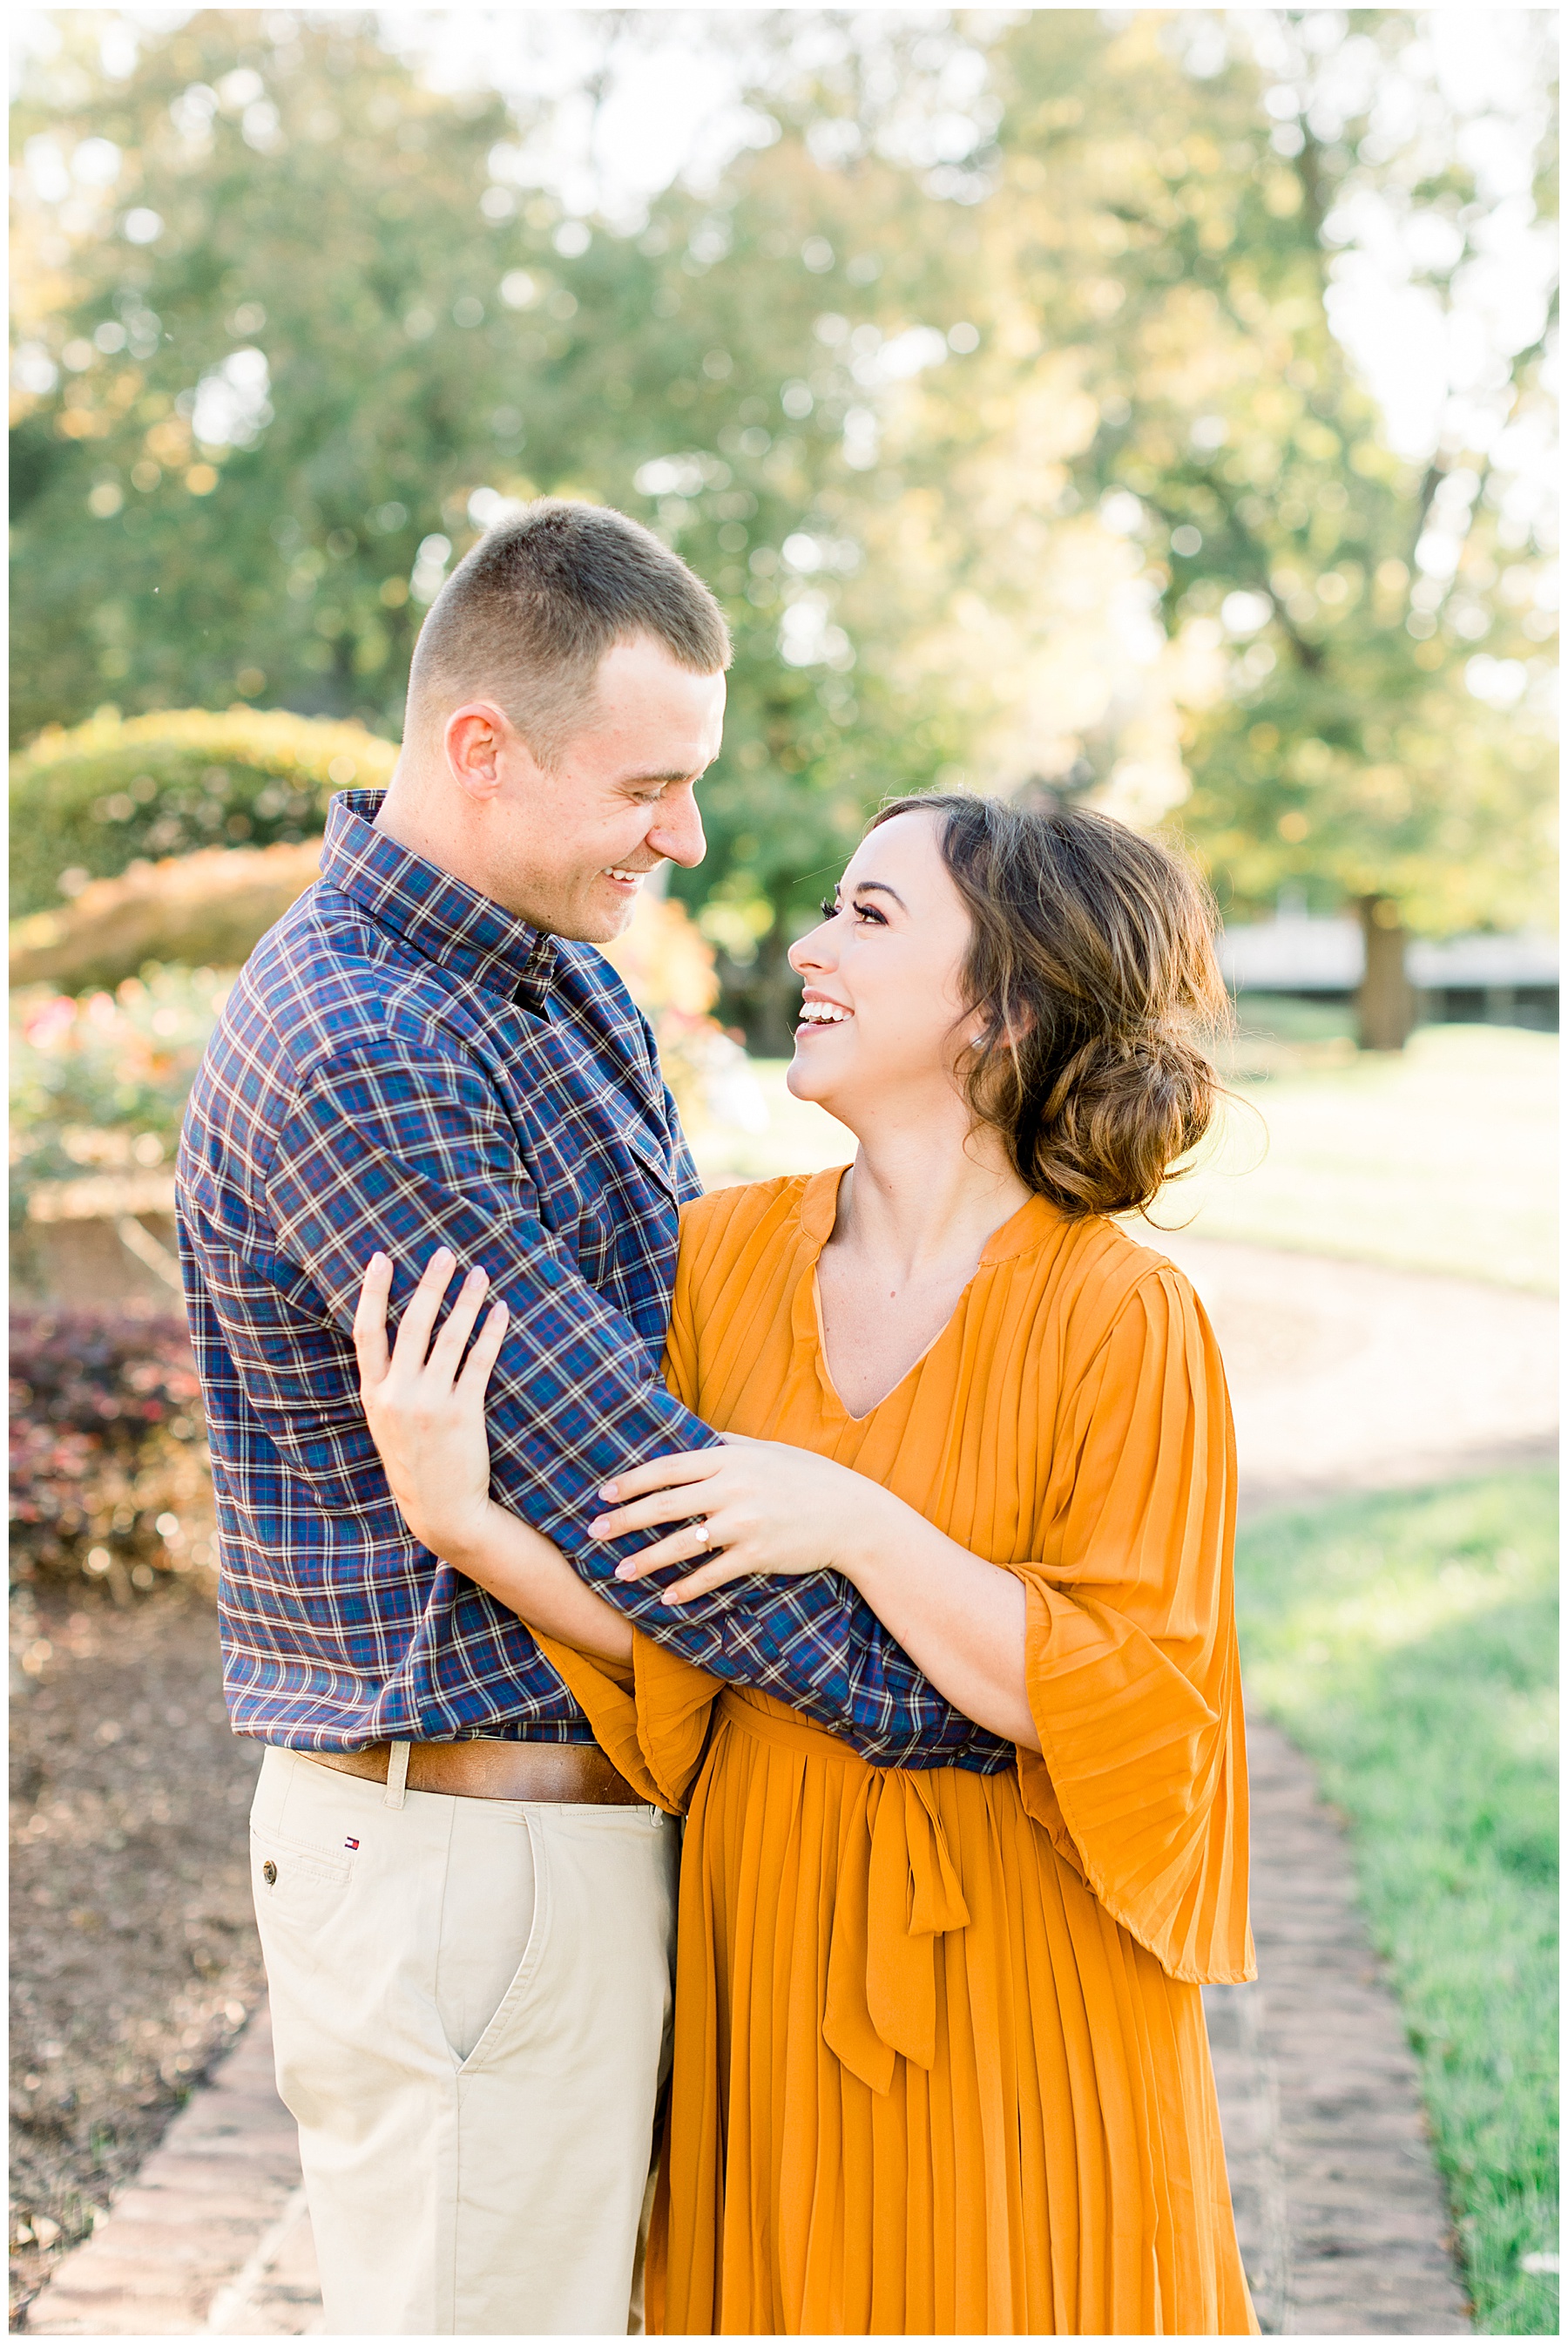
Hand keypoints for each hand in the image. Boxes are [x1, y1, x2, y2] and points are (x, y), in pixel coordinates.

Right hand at [352, 1248, 508, 1559]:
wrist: (442, 1511)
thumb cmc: (416, 1464)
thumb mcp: (387, 1425)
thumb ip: (388, 1385)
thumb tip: (398, 1339)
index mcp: (374, 1395)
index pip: (366, 1332)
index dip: (372, 1292)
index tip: (380, 1258)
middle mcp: (398, 1395)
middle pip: (413, 1324)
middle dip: (429, 1283)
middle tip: (444, 1252)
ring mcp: (430, 1403)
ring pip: (450, 1337)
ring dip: (466, 1299)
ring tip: (479, 1272)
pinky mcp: (463, 1412)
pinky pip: (480, 1361)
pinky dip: (492, 1332)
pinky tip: (501, 1311)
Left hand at [589, 1437, 900, 1602]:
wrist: (852, 1516)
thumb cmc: (809, 1478)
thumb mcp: (769, 1450)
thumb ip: (729, 1444)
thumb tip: (697, 1435)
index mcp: (731, 1458)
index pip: (668, 1467)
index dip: (631, 1480)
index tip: (603, 1493)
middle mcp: (733, 1489)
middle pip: (665, 1505)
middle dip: (624, 1520)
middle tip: (593, 1532)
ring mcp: (746, 1524)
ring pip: (682, 1544)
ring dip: (646, 1559)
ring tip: (619, 1571)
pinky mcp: (758, 1556)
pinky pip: (713, 1575)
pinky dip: (687, 1588)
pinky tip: (665, 1598)